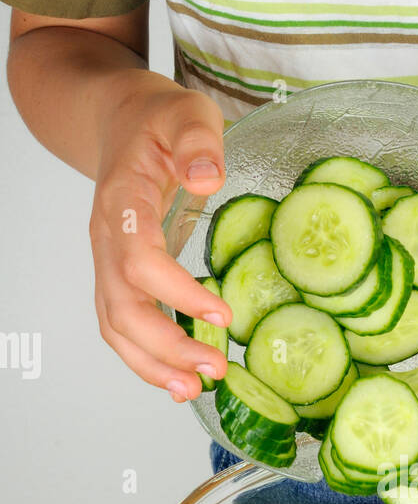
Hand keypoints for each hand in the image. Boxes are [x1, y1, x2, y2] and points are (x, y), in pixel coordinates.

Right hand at [89, 76, 231, 399]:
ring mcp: (108, 261)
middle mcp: (107, 239)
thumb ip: (198, 143)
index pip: (140, 260)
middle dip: (166, 347)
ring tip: (195, 390)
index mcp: (123, 202)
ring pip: (116, 325)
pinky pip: (123, 325)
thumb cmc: (158, 120)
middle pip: (123, 307)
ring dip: (153, 364)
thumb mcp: (187, 113)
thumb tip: (207, 179)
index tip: (223, 315)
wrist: (119, 120)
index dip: (177, 293)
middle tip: (215, 370)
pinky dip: (147, 358)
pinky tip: (180, 379)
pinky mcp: (119, 276)